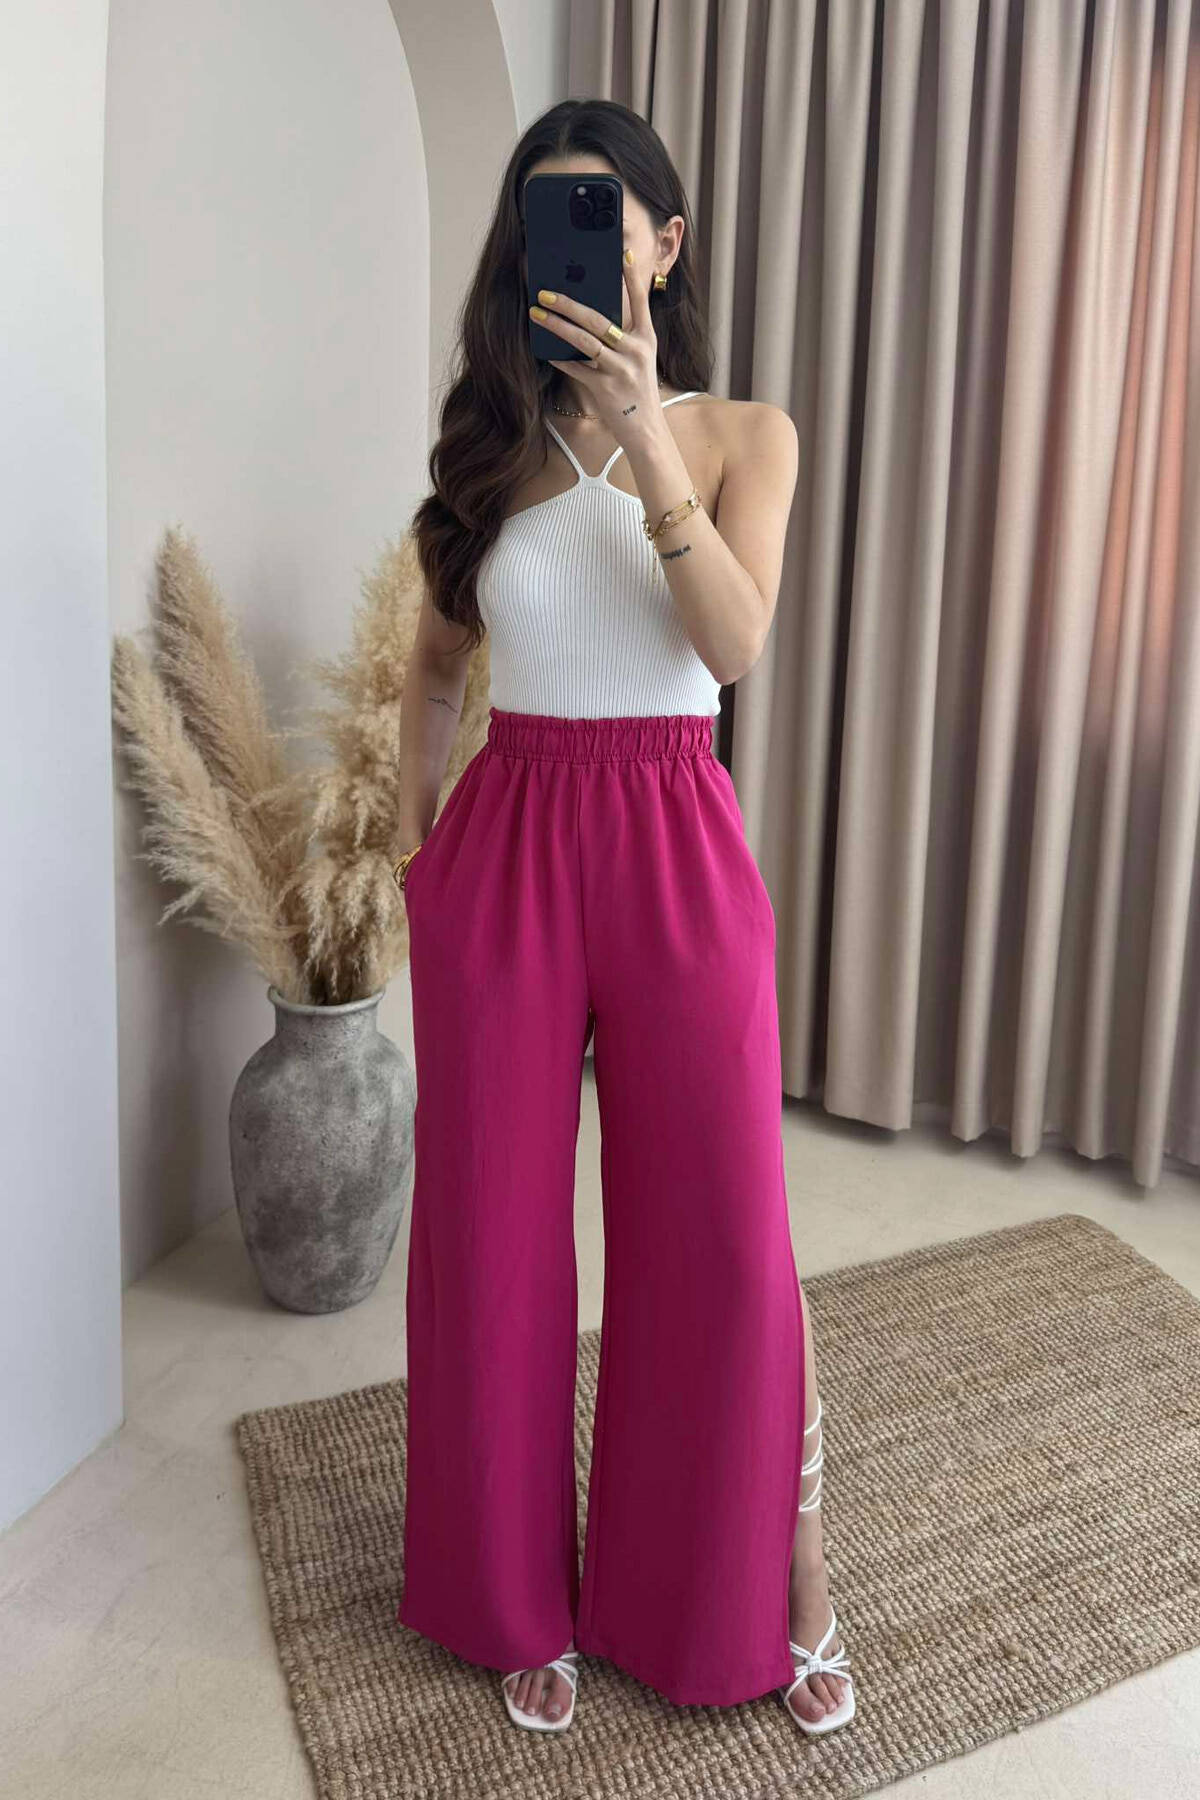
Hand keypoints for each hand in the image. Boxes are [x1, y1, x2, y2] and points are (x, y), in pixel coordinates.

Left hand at [532, 253, 662, 449]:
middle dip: (569, 303)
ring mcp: (621, 370)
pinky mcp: (605, 389)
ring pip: (584, 341)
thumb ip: (622, 337)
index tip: (623, 253)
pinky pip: (577, 369)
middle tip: (545, 292)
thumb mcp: (639, 359)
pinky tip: (546, 352)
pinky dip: (561, 360)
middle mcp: (635, 350)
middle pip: (599, 319)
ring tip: (537, 313)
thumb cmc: (637, 391)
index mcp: (646, 339)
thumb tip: (591, 315)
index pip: (640, 301)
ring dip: (557, 326)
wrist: (646, 431)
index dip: (632, 277)